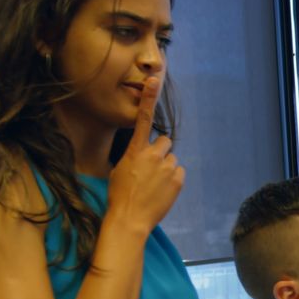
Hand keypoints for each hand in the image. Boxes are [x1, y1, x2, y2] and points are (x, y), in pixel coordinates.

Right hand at [107, 77, 183, 235]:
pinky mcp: (178, 179)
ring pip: (172, 159)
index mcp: (135, 151)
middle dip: (160, 151)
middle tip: (151, 168)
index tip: (153, 80)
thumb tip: (143, 154)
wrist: (130, 218)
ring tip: (154, 184)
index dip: (148, 98)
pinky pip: (179, 171)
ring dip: (166, 167)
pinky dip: (173, 179)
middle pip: (165, 141)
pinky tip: (162, 190)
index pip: (143, 120)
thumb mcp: (119, 170)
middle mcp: (153, 155)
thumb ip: (134, 156)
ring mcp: (167, 167)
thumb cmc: (119, 195)